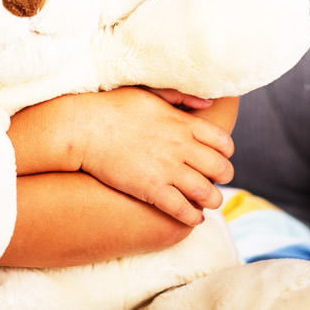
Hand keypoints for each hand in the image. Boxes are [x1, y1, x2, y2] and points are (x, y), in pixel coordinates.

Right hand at [78, 87, 233, 226]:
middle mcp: (179, 146)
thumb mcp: (149, 93)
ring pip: (207, 193)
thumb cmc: (113, 107)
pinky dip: (193, 217)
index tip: (217, 157)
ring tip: (206, 201)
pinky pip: (183, 210)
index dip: (226, 153)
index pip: (223, 142)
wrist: (84, 127)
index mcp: (180, 122)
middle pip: (221, 168)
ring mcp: (166, 169)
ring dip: (212, 200)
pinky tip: (192, 216)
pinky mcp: (150, 189)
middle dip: (223, 177)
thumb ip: (180, 96)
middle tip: (214, 180)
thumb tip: (208, 104)